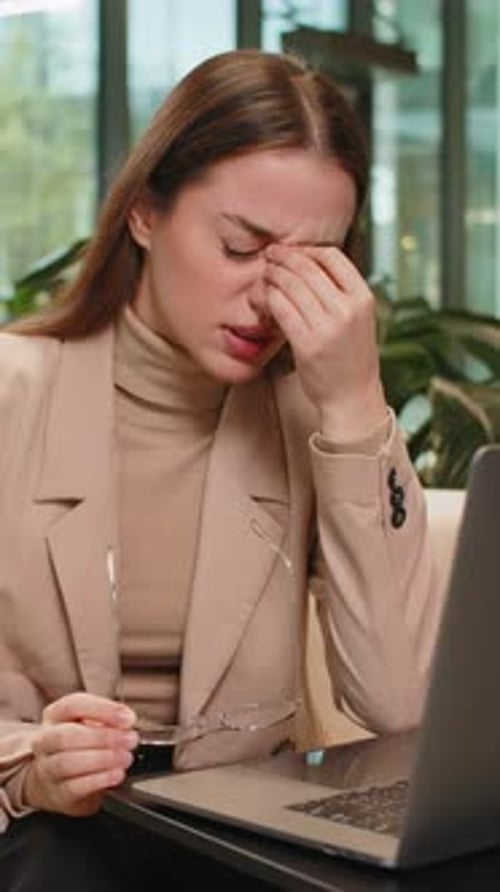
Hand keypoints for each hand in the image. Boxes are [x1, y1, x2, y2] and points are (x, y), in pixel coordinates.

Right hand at [23, 692, 138, 816]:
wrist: (55, 782)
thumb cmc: (78, 746)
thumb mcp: (89, 725)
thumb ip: (107, 720)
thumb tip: (126, 720)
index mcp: (55, 716)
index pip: (73, 705)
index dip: (102, 710)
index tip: (128, 718)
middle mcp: (45, 741)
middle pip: (66, 736)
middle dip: (103, 737)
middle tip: (130, 740)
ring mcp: (47, 769)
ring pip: (68, 763)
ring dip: (103, 759)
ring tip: (125, 758)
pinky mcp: (57, 793)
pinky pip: (74, 787)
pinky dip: (99, 780)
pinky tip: (116, 774)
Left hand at [265, 244, 386, 440]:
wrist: (352, 397)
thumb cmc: (351, 357)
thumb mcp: (359, 318)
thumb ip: (341, 292)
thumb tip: (309, 263)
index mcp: (363, 298)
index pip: (333, 256)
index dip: (308, 249)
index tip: (293, 251)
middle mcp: (347, 309)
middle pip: (308, 267)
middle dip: (284, 257)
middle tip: (270, 256)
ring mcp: (327, 327)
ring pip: (291, 284)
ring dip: (273, 275)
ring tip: (265, 274)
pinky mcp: (306, 343)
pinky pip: (281, 308)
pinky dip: (269, 297)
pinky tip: (265, 297)